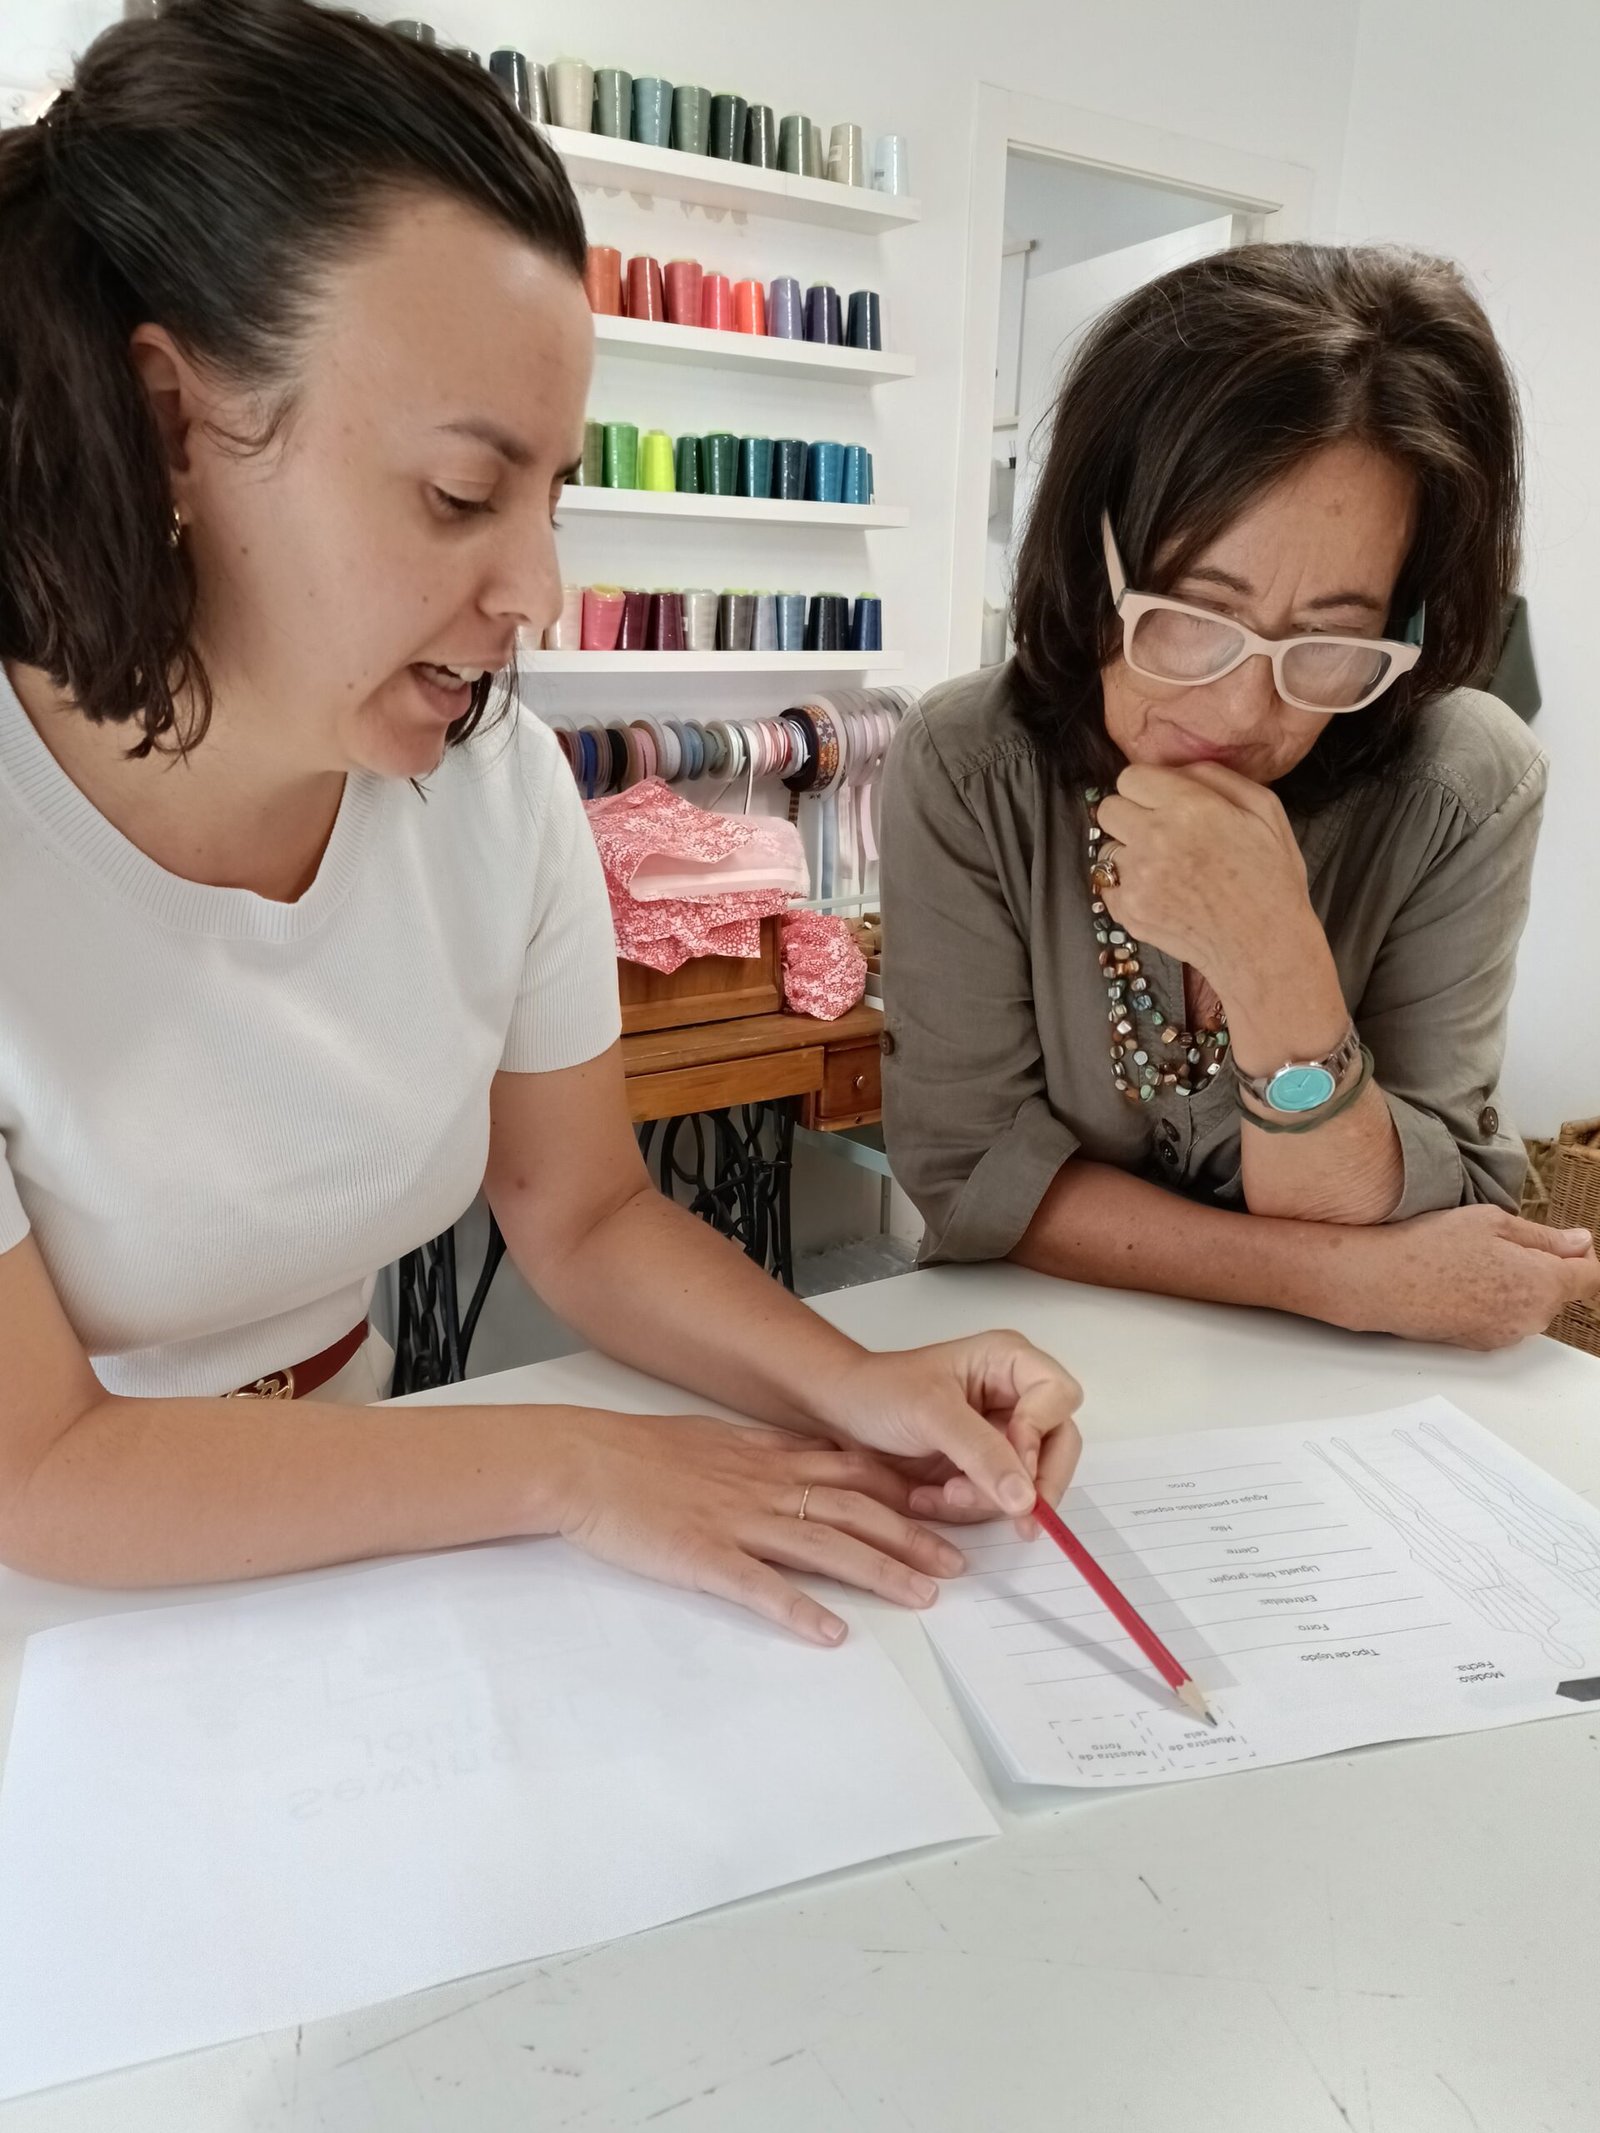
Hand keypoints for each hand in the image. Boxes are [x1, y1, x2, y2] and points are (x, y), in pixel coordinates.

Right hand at [550, 1408, 970, 1645]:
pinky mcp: (703, 1558)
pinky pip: (759, 1587)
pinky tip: (831, 1632)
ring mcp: (736, 1522)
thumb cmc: (639, 1453)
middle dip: (913, 1538)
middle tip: (957, 1565)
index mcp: (767, 1460)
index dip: (904, 1495)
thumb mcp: (714, 1440)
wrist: (580, 1460)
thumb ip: (764, 1454)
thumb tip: (806, 1462)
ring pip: (824, 1547)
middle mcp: (764, 1488)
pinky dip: (799, 1609)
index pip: (853, 1474)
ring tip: (923, 1596)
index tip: (944, 1511)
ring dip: (879, 1571)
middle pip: (855, 1512)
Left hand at [813, 1331, 1083, 1531]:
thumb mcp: (930, 1414)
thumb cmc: (879, 1392)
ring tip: (942, 1493)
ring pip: (1032, 1482)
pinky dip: (971, 1508)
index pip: (1059, 1397)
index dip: (1041, 1431)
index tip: (1013, 1460)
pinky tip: (931, 1497)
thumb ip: (982, 1453)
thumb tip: (1027, 1500)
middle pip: (1059, 1446)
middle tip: (1005, 1511)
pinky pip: (1001, 1501)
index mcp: (1010, 1362)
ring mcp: (1004, 1437)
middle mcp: (1017, 1398)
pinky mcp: (986, 1470)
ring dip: (989, 1500)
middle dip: (1027, 1481)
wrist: (839, 1414)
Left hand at [1094, 762, 1313, 993]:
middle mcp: (1154, 839)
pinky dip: (1128, 887)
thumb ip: (1215, 777)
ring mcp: (1137, 878)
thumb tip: (1176, 769)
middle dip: (1131, 816)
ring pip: (1109, 848)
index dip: (1147, 789)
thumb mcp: (1264, 809)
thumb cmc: (1271, 876)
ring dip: (1131, 853)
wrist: (1264, 946)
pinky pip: (1109, 884)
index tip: (1163, 803)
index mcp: (1188, 808)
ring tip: (1167, 869)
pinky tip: (1162, 894)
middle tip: (1161, 834)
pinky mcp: (1128, 911)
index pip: (1130, 777)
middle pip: (1110, 809)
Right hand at [1340, 1206, 1599, 1349]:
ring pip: (1529, 1304)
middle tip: (1498, 1243)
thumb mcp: (1492, 1222)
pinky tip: (1460, 1282)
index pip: (1591, 1277)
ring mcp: (1505, 1334)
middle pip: (1557, 1291)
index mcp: (1542, 1284)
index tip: (1564, 1244)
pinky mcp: (1481, 1343)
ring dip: (1515, 1285)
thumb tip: (1579, 1243)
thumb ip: (1545, 1237)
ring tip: (1473, 1262)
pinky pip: (1503, 1318)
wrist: (1381, 1283)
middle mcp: (1530, 1318)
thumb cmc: (1429, 1248)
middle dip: (1541, 1267)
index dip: (1580, 1256)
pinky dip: (1492, 1301)